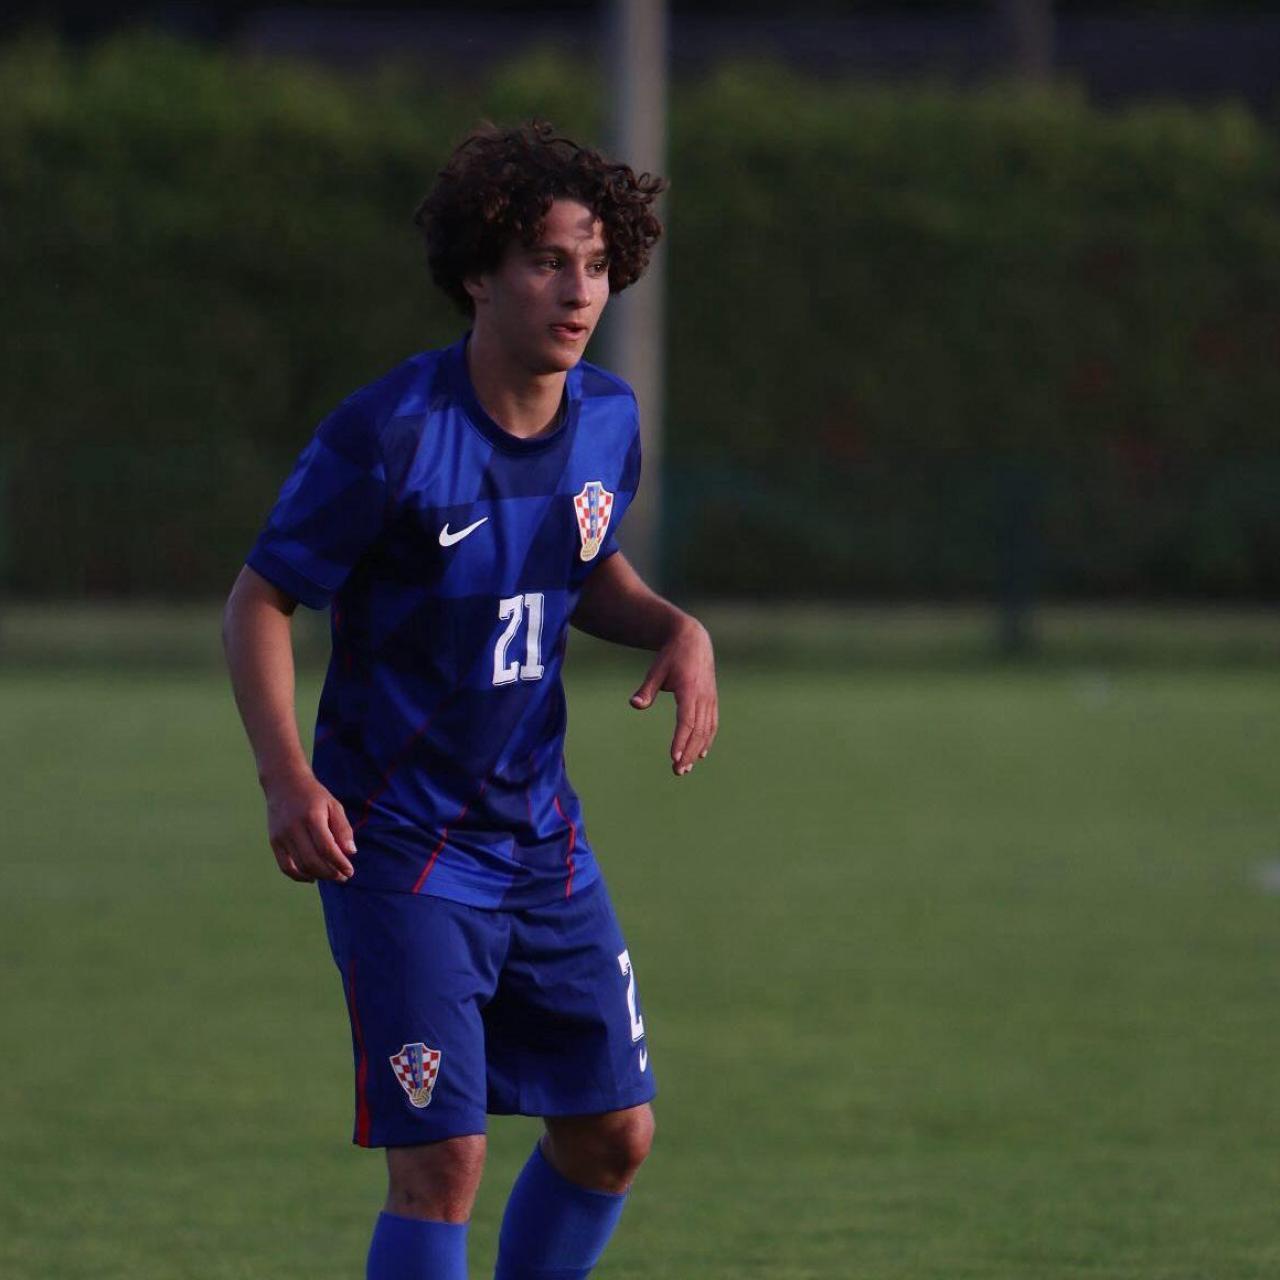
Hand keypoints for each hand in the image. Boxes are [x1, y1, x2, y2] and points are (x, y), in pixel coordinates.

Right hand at [262, 767, 356, 882]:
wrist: (284, 784)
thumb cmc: (314, 795)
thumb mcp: (334, 806)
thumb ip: (343, 829)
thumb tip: (350, 853)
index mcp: (312, 817)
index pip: (326, 848)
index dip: (339, 863)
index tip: (350, 871)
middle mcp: (294, 828)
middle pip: (312, 860)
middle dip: (330, 873)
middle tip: (343, 877)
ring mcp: (281, 836)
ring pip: (300, 866)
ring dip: (318, 875)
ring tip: (331, 875)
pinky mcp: (274, 841)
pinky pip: (285, 866)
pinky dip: (299, 876)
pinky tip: (312, 877)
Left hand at [630, 616, 717, 776]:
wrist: (694, 640)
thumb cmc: (671, 656)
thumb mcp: (656, 670)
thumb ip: (646, 690)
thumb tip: (634, 705)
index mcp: (690, 690)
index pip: (687, 721)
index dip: (681, 740)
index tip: (674, 757)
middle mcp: (703, 697)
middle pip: (698, 731)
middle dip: (689, 752)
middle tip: (678, 770)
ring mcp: (710, 699)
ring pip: (707, 730)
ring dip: (697, 750)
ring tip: (685, 768)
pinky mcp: (712, 700)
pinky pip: (712, 724)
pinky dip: (707, 740)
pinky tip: (700, 754)